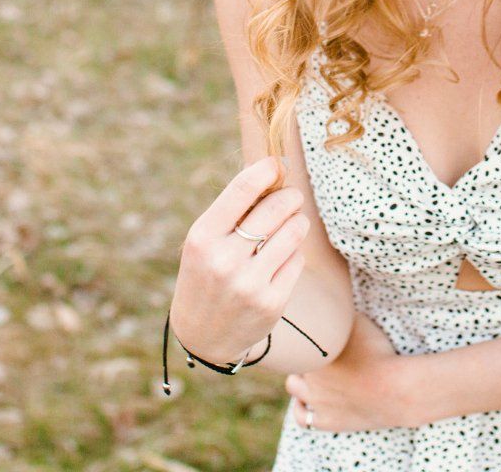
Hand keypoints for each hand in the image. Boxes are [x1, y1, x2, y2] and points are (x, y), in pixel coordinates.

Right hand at [170, 156, 310, 365]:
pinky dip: (294, 252)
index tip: (277, 164)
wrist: (203, 335)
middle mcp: (224, 260)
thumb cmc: (205, 275)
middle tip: (292, 196)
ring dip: (298, 221)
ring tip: (293, 222)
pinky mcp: (271, 302)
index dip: (266, 170)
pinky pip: (297, 260)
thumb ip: (232, 211)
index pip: (241, 190)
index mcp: (202, 238)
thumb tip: (272, 170)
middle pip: (275, 209)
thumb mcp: (204, 242)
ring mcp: (250, 283)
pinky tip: (283, 256)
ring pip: (293, 233)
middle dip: (290, 196)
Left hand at [284, 310, 418, 431]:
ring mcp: (317, 401)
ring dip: (298, 380)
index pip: (294, 341)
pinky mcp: (327, 421)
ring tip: (310, 373)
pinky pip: (302, 418)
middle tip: (313, 350)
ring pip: (293, 388)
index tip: (310, 334)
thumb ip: (339, 312)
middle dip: (301, 356)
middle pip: (293, 362)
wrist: (396, 389)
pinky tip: (305, 401)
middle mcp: (309, 377)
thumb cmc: (380, 352)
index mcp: (313, 351)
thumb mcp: (359, 322)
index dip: (302, 337)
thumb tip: (329, 295)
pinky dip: (301, 409)